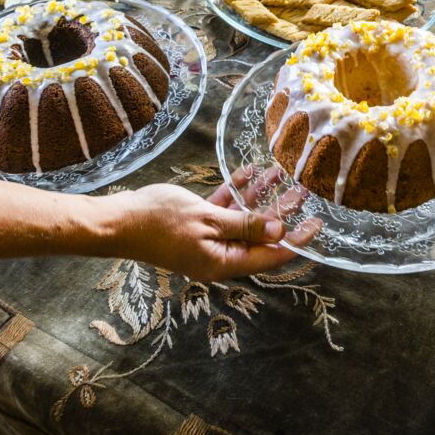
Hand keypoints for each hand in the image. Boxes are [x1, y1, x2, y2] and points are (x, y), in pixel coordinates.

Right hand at [100, 169, 320, 280]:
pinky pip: (224, 210)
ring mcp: (207, 240)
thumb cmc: (159, 221)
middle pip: (260, 234)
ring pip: (243, 218)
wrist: (117, 221)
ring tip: (280, 172)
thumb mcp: (207, 220)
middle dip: (282, 211)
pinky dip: (236, 193)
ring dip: (260, 196)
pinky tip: (249, 172)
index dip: (296, 240)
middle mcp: (219, 254)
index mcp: (224, 262)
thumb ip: (244, 225)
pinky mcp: (195, 225)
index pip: (271, 255)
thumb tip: (279, 231)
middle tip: (304, 190)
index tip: (317, 223)